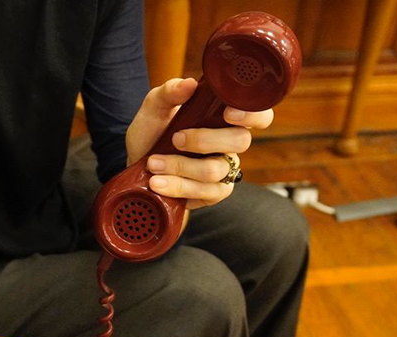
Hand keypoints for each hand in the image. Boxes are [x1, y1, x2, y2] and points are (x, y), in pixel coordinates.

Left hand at [126, 78, 273, 208]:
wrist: (136, 168)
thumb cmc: (152, 134)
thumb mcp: (154, 109)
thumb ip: (169, 93)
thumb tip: (189, 84)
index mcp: (223, 117)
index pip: (259, 114)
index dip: (253, 114)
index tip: (228, 113)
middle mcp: (229, 143)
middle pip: (241, 141)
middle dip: (203, 140)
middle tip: (175, 138)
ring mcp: (223, 169)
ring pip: (215, 170)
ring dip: (180, 166)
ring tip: (154, 163)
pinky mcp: (213, 193)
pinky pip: (206, 192)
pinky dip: (178, 186)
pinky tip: (158, 182)